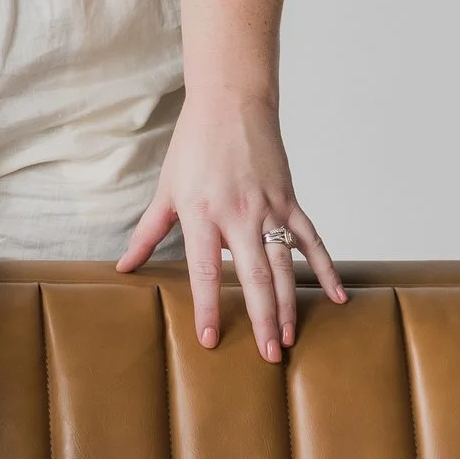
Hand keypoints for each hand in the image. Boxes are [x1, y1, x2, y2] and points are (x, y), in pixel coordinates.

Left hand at [119, 95, 344, 358]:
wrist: (230, 102)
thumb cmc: (193, 146)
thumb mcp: (166, 190)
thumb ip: (148, 233)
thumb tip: (124, 268)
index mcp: (202, 214)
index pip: (204, 271)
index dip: (208, 307)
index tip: (211, 340)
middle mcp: (238, 215)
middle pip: (253, 276)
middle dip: (262, 319)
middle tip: (268, 355)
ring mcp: (268, 208)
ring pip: (284, 265)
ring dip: (289, 305)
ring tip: (289, 338)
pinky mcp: (289, 200)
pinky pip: (311, 240)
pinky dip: (325, 268)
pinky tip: (335, 297)